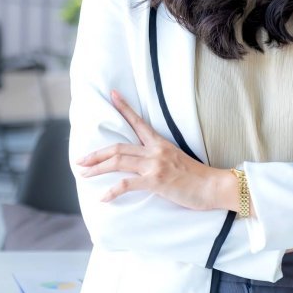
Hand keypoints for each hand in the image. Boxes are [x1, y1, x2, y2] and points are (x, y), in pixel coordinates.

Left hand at [77, 90, 229, 209]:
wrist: (213, 186)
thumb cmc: (196, 177)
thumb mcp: (176, 160)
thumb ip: (159, 158)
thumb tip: (144, 163)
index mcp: (160, 143)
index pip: (138, 122)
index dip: (124, 108)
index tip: (112, 95)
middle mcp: (155, 151)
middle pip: (118, 147)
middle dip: (96, 154)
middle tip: (79, 160)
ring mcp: (154, 165)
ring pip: (118, 161)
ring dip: (97, 167)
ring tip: (84, 173)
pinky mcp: (155, 181)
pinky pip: (127, 184)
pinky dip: (112, 191)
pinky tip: (103, 197)